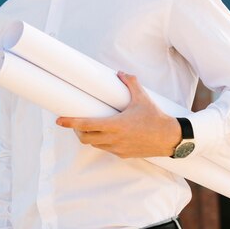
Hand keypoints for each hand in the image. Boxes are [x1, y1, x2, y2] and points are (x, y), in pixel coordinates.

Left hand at [56, 71, 181, 158]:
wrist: (170, 138)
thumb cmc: (156, 118)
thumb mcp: (143, 98)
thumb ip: (130, 84)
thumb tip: (121, 73)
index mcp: (115, 125)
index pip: (85, 124)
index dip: (70, 122)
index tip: (59, 120)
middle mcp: (113, 139)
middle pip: (84, 138)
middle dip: (77, 130)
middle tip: (76, 122)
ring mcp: (117, 149)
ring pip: (94, 145)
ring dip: (89, 137)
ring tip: (90, 126)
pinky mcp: (123, 155)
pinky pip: (105, 149)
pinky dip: (101, 142)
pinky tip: (106, 134)